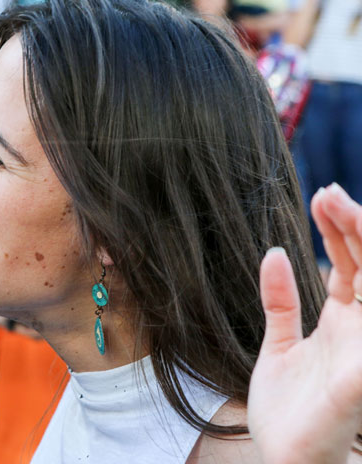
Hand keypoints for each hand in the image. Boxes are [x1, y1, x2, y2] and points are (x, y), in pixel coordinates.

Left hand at [249, 184, 361, 463]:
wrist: (284, 457)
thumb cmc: (288, 408)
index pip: (351, 263)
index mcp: (343, 323)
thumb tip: (277, 252)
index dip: (339, 229)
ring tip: (341, 208)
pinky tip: (358, 269)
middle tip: (329, 192)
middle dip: (352, 226)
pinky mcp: (357, 377)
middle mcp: (359, 330)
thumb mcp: (279, 344)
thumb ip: (280, 301)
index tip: (321, 195)